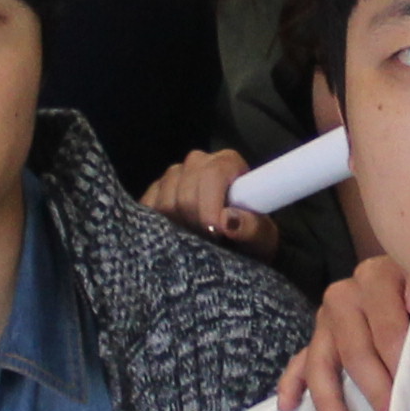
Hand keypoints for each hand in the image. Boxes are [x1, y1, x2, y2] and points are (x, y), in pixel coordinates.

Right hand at [146, 147, 276, 256]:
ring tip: (195, 240)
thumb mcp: (262, 239)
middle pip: (183, 189)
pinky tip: (176, 234)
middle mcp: (198, 162)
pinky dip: (158, 225)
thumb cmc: (251, 239)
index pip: (212, 174)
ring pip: (163, 201)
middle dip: (194, 221)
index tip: (215, 233)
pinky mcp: (154, 191)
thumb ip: (252, 229)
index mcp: (227, 163)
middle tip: (208, 242)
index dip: (209, 206)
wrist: (235, 248)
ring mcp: (173, 175)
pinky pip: (147, 207)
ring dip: (177, 226)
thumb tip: (229, 221)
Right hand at [275, 257, 409, 410]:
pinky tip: (288, 407)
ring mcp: (327, 318)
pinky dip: (292, 385)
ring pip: (321, 362)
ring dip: (331, 402)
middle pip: (356, 351)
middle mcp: (346, 293)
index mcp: (377, 277)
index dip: (401, 365)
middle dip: (375, 391)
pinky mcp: (317, 338)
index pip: (388, 329)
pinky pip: (299, 363)